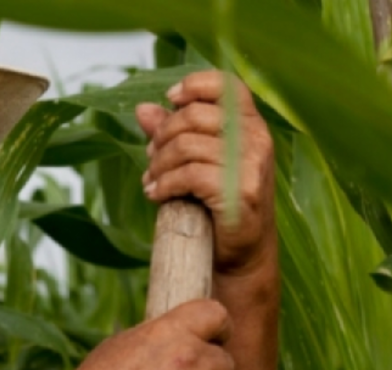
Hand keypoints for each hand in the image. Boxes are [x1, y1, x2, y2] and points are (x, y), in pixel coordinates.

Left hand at [135, 70, 275, 277]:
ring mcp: (251, 165)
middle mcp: (256, 138)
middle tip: (151, 160)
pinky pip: (189, 175)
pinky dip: (164, 184)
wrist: (240, 254)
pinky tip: (156, 194)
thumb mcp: (195, 162)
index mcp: (249, 124)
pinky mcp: (240, 191)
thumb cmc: (216, 204)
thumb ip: (172, 133)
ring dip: (158, 165)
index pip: (225, 85)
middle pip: (193, 116)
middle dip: (161, 138)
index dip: (193, 86)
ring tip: (153, 181)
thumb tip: (142, 108)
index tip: (170, 100)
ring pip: (186, 146)